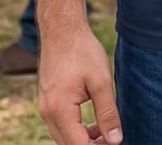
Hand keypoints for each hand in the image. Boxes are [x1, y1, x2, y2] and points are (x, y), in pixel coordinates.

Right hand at [37, 24, 121, 144]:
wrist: (62, 28)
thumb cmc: (82, 51)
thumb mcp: (101, 81)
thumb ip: (108, 113)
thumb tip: (116, 141)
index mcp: (59, 109)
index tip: (115, 142)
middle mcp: (47, 112)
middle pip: (69, 144)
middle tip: (113, 139)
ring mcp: (45, 107)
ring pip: (64, 137)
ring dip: (84, 139)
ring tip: (106, 132)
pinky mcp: (47, 101)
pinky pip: (61, 125)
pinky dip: (77, 129)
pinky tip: (94, 122)